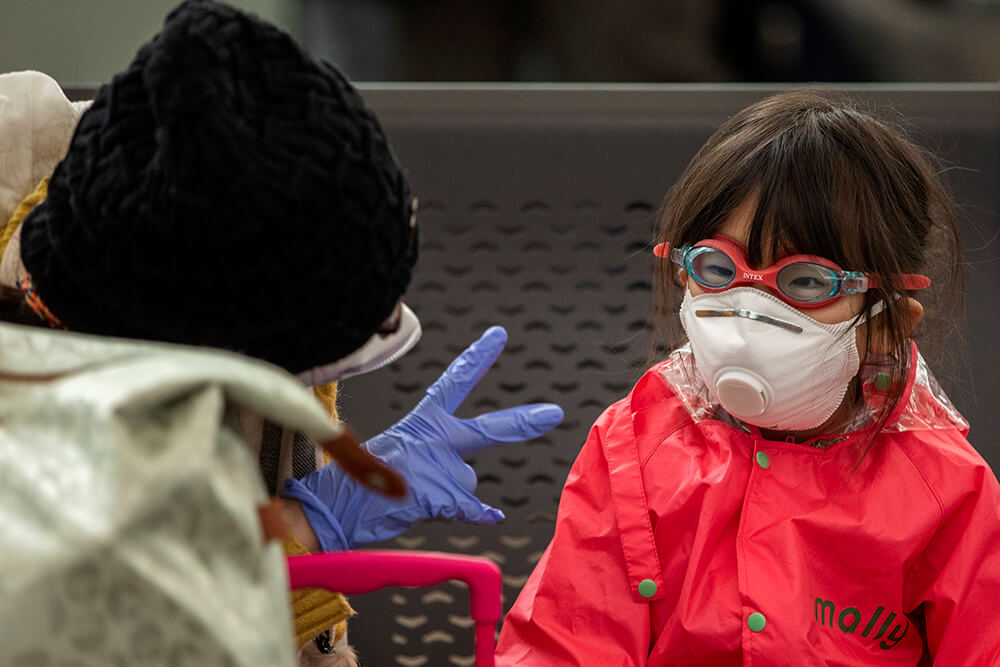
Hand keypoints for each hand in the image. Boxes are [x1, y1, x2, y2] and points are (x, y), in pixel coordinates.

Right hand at [281, 326, 563, 550]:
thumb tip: (480, 495)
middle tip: (553, 413)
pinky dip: (481, 513)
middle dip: (521, 422)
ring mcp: (436, 466)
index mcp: (422, 421)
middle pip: (486, 429)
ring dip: (449, 493)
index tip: (499, 335)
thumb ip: (438, 462)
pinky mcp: (437, 494)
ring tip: (412, 496)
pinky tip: (492, 515)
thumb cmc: (363, 482)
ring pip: (467, 482)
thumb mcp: (399, 456)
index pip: (454, 382)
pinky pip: (470, 507)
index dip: (477, 358)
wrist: (336, 507)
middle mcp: (433, 438)